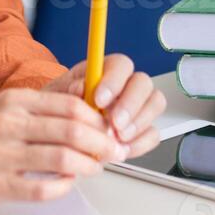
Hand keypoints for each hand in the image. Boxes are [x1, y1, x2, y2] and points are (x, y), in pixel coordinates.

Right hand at [0, 87, 125, 207]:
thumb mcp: (1, 109)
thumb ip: (39, 110)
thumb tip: (86, 114)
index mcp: (12, 101)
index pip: (70, 104)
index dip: (98, 119)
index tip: (110, 129)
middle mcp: (7, 123)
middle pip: (72, 130)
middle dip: (101, 143)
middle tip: (112, 151)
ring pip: (62, 158)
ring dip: (88, 166)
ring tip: (94, 168)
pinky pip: (42, 189)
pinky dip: (63, 187)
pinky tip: (67, 184)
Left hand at [43, 53, 165, 159]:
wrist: (62, 133)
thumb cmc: (61, 109)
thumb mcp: (58, 96)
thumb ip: (69, 90)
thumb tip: (81, 88)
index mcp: (106, 70)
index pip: (120, 64)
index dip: (113, 80)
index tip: (99, 100)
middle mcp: (127, 84)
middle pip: (143, 82)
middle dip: (130, 104)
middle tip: (115, 123)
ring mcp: (138, 107)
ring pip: (155, 103)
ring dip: (138, 122)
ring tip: (118, 138)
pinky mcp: (143, 129)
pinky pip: (153, 133)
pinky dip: (140, 143)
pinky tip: (123, 149)